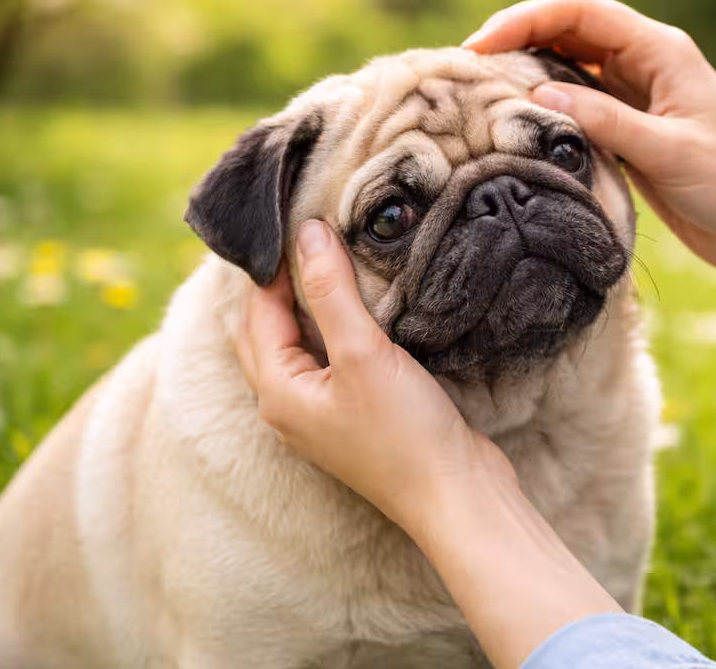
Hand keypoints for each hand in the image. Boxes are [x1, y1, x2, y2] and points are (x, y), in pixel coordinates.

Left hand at [234, 219, 514, 534]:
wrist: (457, 495)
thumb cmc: (405, 433)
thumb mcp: (363, 354)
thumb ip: (330, 292)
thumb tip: (307, 233)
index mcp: (277, 393)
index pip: (257, 313)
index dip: (274, 265)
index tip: (298, 219)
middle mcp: (290, 406)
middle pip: (270, 331)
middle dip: (283, 284)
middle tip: (308, 234)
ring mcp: (324, 414)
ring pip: (302, 345)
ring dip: (312, 304)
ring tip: (335, 258)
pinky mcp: (358, 416)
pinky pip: (333, 360)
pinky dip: (338, 327)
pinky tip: (364, 306)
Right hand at [464, 0, 715, 270]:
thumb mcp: (670, 153)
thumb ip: (605, 122)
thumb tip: (535, 96)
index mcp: (662, 50)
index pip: (581, 12)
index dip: (525, 19)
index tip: (479, 47)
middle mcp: (646, 63)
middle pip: (567, 32)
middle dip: (516, 41)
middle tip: (465, 71)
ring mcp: (636, 97)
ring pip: (568, 69)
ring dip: (527, 74)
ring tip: (479, 95)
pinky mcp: (630, 131)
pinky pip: (577, 108)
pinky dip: (545, 110)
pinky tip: (516, 126)